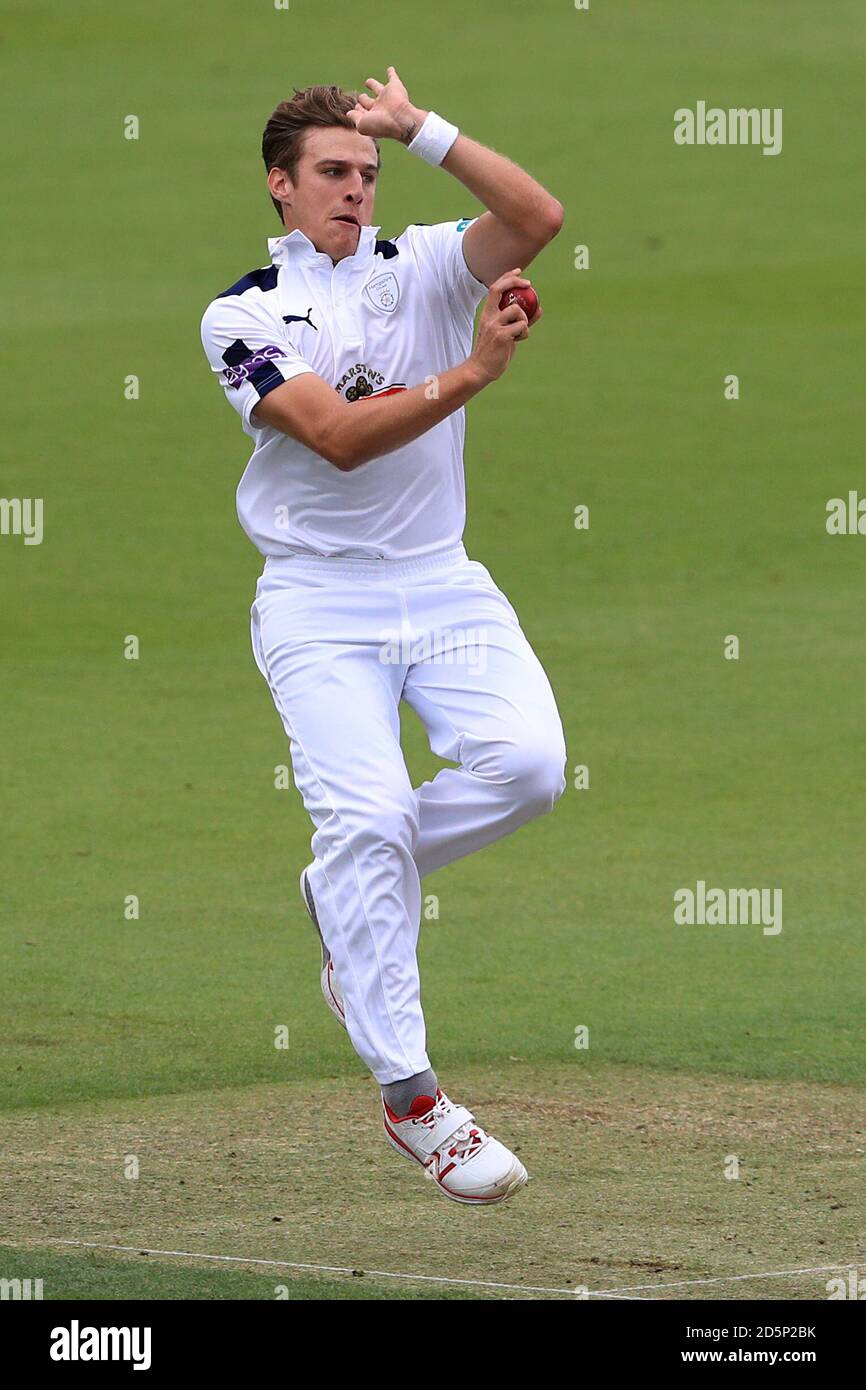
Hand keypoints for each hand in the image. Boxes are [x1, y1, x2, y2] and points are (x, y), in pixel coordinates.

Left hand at [347, 65, 427, 142]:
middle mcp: (379, 106)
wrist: (400, 120)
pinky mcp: (395, 86)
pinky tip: (390, 69)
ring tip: (368, 82)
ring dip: (372, 84)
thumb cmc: (381, 125)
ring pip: (377, 88)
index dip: (358, 109)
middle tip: (362, 98)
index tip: (355, 109)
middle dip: (363, 99)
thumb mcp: (362, 125)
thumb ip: (355, 118)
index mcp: (372, 116)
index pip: (362, 111)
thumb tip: (348, 113)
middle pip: (368, 101)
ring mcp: (386, 96)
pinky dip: (392, 73)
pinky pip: (393, 77)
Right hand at [469, 269, 534, 383]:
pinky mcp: (502, 336)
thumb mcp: (505, 333)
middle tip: (529, 284)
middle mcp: (489, 317)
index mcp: (487, 314)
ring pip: (517, 311)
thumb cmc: (494, 352)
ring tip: (521, 332)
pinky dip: (525, 333)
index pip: (494, 289)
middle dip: (515, 282)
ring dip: (525, 319)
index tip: (519, 271)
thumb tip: (539, 310)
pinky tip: (519, 340)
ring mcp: (495, 326)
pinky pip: (522, 327)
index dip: (507, 277)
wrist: (481, 369)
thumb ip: (520, 321)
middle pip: (500, 290)